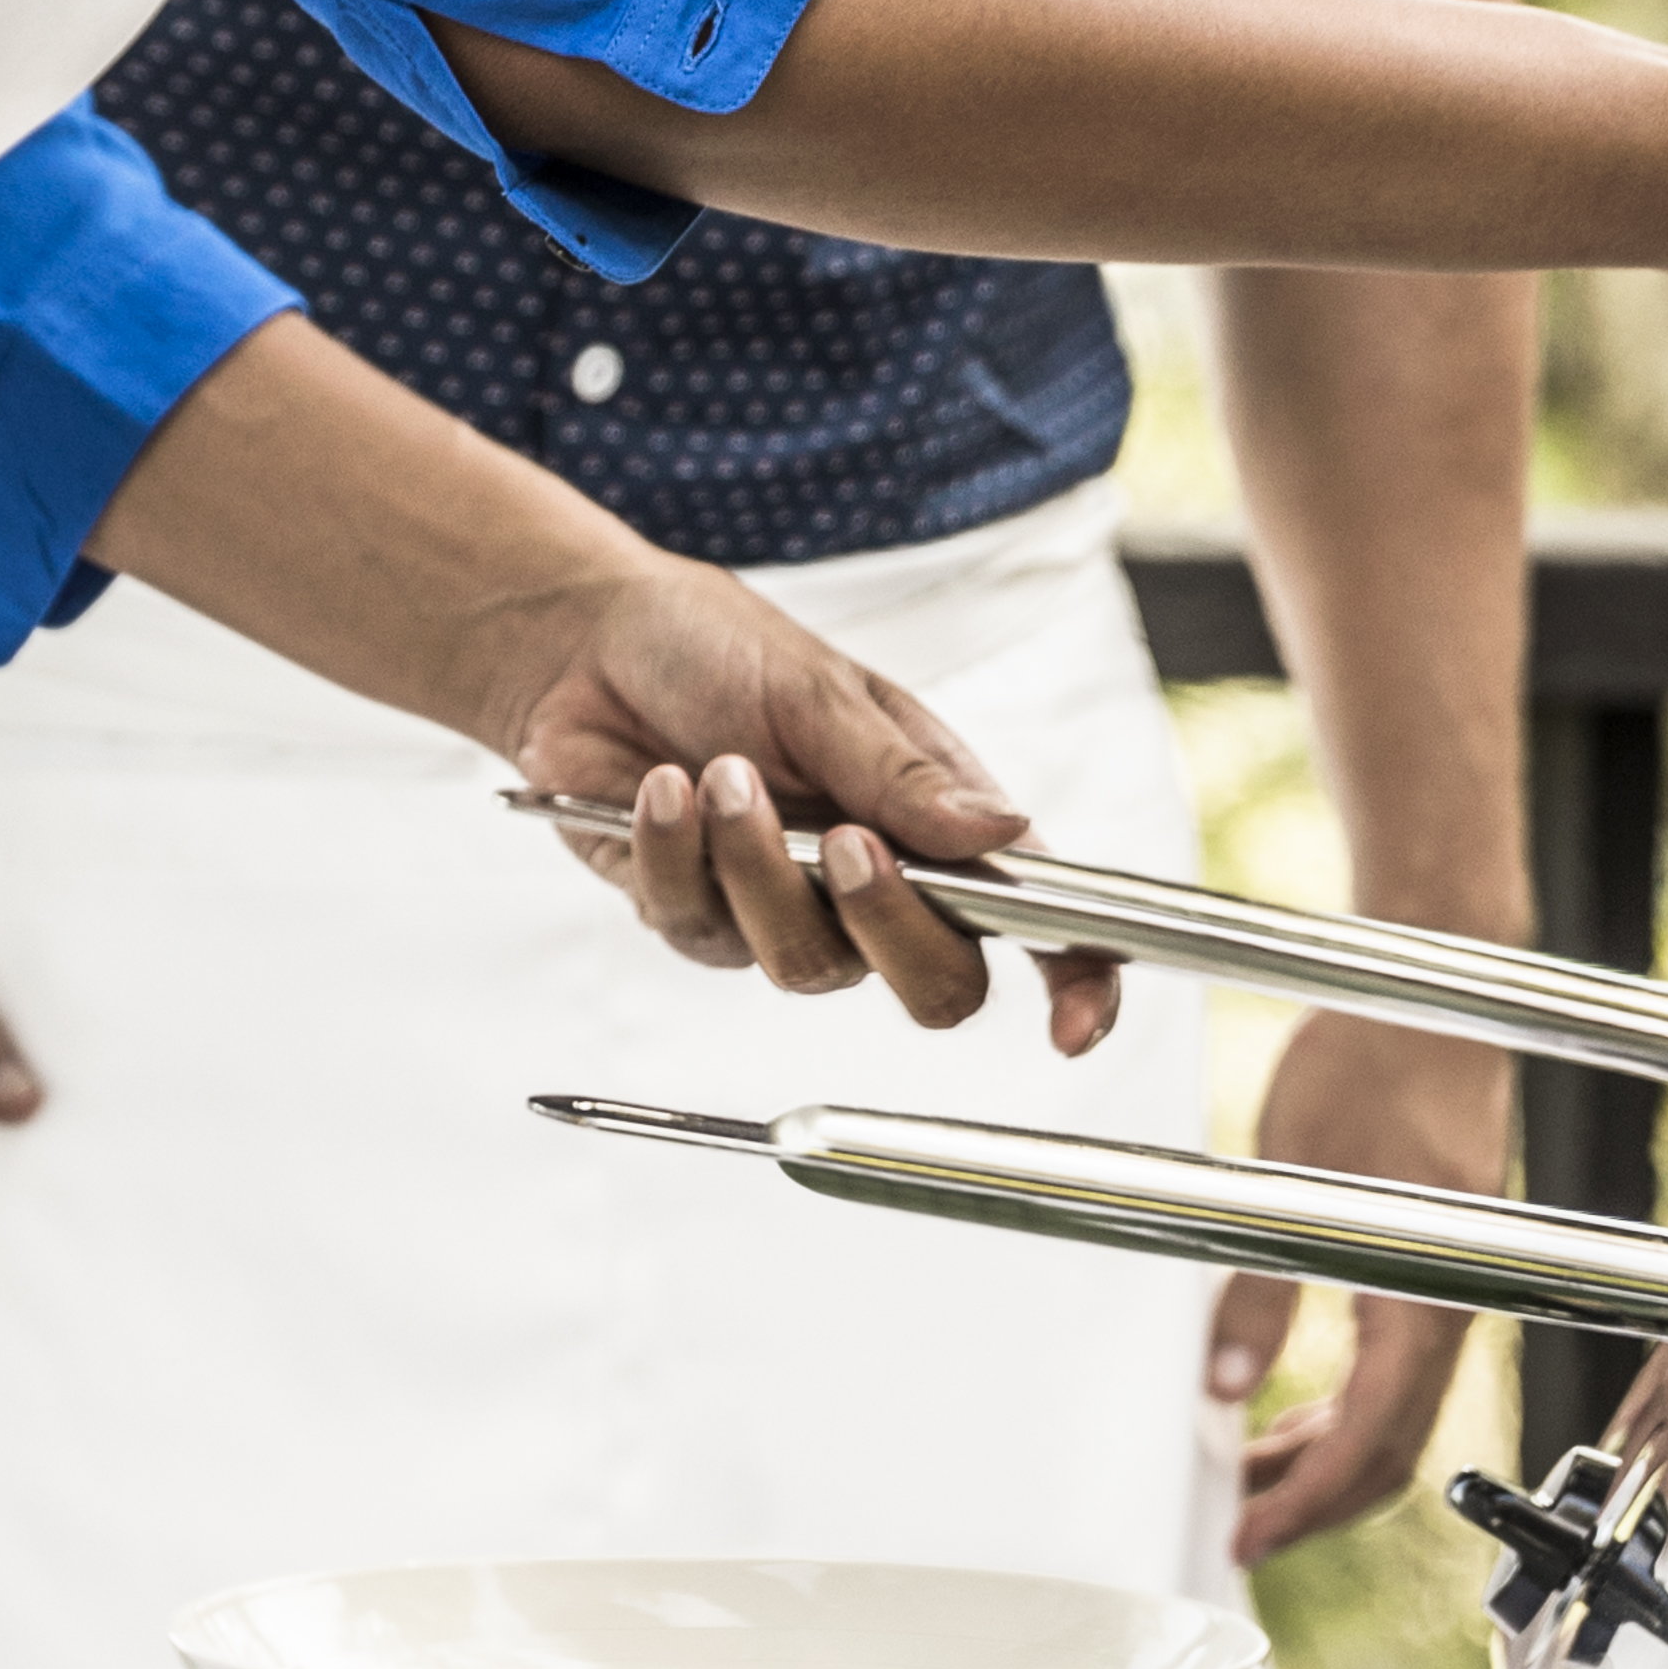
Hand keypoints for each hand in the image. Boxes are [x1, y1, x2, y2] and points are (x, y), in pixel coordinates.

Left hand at [496, 571, 1124, 1055]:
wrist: (593, 644)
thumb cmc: (724, 651)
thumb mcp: (824, 694)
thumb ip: (906, 776)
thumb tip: (1004, 833)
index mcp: (940, 823)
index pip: (1038, 921)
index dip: (1075, 981)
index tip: (1075, 1024)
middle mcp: (877, 887)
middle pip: (935, 985)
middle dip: (892, 923)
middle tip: (846, 842)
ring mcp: (787, 914)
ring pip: (805, 964)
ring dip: (758, 865)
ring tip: (718, 772)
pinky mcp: (697, 918)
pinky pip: (700, 929)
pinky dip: (677, 851)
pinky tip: (662, 786)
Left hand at [1218, 1007, 1507, 1557]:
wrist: (1437, 1001)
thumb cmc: (1378, 1059)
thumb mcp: (1292, 1175)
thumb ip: (1260, 1289)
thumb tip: (1219, 1384)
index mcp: (1429, 1296)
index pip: (1370, 1443)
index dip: (1305, 1505)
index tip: (1247, 1539)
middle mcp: (1450, 1310)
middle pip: (1389, 1455)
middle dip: (1311, 1504)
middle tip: (1235, 1525)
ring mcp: (1446, 1299)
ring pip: (1391, 1423)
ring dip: (1321, 1464)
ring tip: (1244, 1478)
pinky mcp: (1433, 1280)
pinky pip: (1391, 1380)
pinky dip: (1339, 1417)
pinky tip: (1286, 1420)